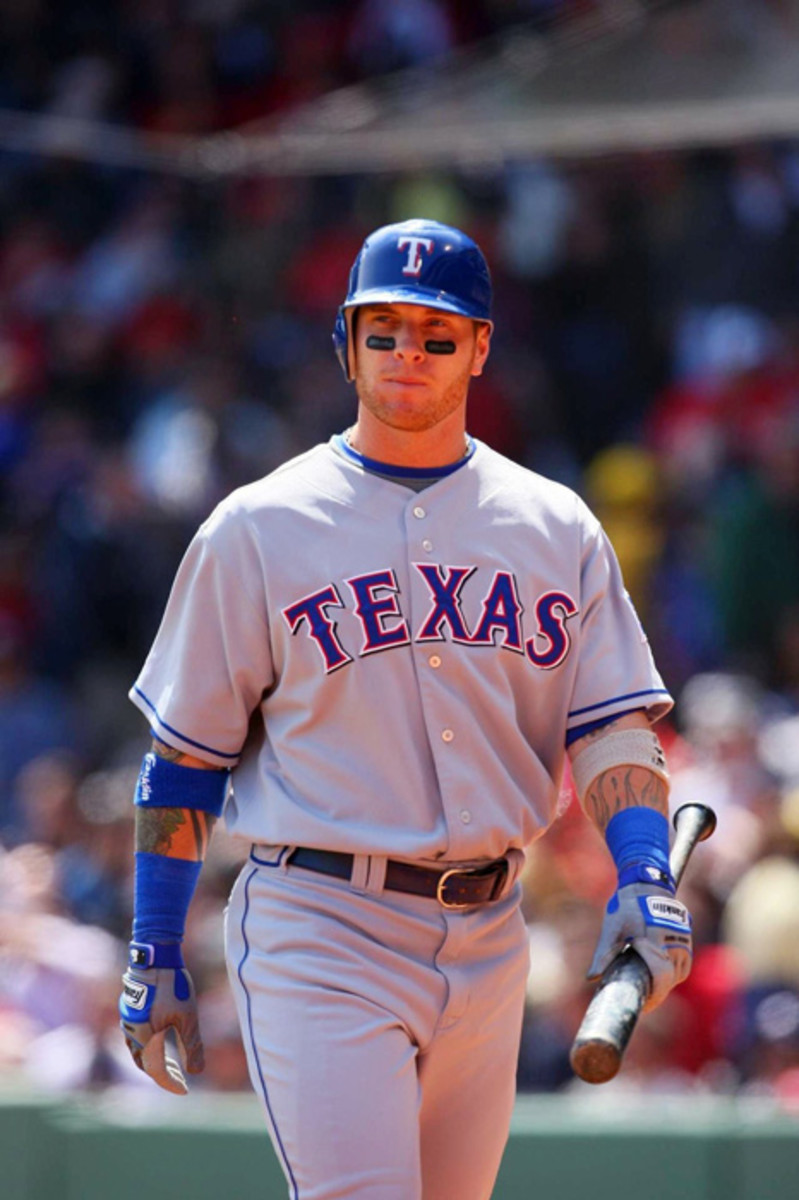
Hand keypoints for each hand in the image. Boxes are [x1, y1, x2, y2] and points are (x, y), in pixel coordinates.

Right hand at [119, 942, 203, 1093]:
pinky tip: (159, 1035)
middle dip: (160, 1072)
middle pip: (143, 1061)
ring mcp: (128, 1018)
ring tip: (168, 1060)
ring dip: (152, 1057)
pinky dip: (147, 1042)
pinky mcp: (129, 1006)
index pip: (155, 1070)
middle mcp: (132, 1032)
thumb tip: (197, 1072)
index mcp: (145, 1039)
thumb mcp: (187, 1017)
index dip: (169, 1082)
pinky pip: (135, 1033)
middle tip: (178, 1076)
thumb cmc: (172, 986)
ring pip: (137, 1047)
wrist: (154, 956)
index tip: (183, 1089)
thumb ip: (192, 1046)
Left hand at [588, 870, 692, 1011]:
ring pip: (681, 971)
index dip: (655, 996)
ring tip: (653, 990)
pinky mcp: (686, 935)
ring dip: (669, 983)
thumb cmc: (626, 905)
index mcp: (655, 939)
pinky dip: (676, 971)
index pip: (661, 976)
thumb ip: (603, 954)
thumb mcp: (612, 928)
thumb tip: (591, 978)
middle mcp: (673, 940)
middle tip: (646, 1002)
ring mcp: (682, 937)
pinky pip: (685, 961)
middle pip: (672, 978)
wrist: (645, 882)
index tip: (645, 1006)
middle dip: (660, 993)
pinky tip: (664, 976)